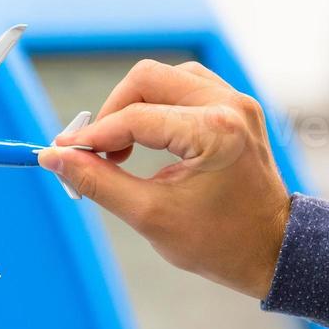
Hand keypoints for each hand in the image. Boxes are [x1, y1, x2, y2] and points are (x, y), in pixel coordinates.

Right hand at [38, 60, 290, 298]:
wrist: (273, 251)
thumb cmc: (220, 242)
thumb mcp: (150, 216)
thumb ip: (99, 182)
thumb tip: (55, 158)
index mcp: (215, 132)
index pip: (135, 118)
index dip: (92, 136)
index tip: (62, 151)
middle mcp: (229, 106)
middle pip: (147, 79)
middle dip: (113, 111)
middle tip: (95, 150)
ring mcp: (237, 102)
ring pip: (166, 78)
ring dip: (135, 105)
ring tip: (121, 146)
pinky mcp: (237, 108)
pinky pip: (186, 87)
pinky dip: (159, 105)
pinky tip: (148, 136)